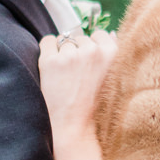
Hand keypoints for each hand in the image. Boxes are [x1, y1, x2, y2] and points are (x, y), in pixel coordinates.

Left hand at [38, 28, 116, 143]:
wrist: (72, 126)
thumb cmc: (93, 105)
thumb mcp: (112, 79)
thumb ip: (112, 53)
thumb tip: (109, 33)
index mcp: (112, 54)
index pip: (98, 35)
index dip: (91, 49)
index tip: (88, 66)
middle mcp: (92, 51)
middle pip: (80, 39)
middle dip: (76, 52)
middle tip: (76, 76)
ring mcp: (70, 55)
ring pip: (63, 41)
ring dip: (61, 55)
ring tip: (64, 77)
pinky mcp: (50, 61)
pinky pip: (47, 41)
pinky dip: (47, 51)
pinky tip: (51, 69)